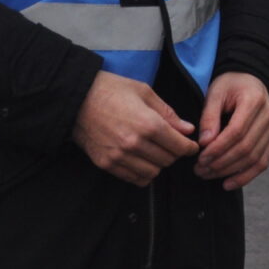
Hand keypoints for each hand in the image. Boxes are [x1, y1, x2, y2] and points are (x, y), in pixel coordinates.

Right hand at [71, 71, 198, 185]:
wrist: (77, 98)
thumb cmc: (111, 90)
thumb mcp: (144, 92)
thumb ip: (168, 113)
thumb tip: (187, 129)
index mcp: (147, 124)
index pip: (179, 146)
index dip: (189, 147)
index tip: (191, 146)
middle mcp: (134, 144)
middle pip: (167, 160)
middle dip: (174, 153)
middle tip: (172, 144)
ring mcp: (119, 156)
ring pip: (152, 173)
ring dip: (158, 164)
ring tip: (155, 152)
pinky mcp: (106, 164)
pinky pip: (133, 178)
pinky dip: (142, 173)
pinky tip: (141, 161)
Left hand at [196, 71, 268, 191]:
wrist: (250, 79)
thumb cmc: (230, 85)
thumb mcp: (215, 93)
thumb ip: (209, 116)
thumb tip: (204, 143)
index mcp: (254, 100)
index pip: (237, 131)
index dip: (218, 148)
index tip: (200, 158)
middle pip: (246, 147)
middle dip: (221, 163)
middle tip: (200, 170)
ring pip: (255, 158)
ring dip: (230, 171)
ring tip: (209, 175)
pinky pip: (263, 162)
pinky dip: (246, 176)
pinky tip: (228, 183)